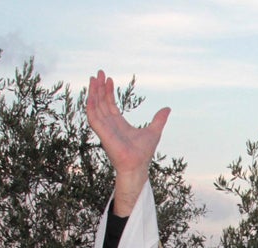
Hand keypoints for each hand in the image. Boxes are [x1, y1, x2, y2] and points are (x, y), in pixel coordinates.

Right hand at [86, 70, 169, 215]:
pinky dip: (91, 106)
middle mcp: (109, 125)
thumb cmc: (143, 153)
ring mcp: (104, 129)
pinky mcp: (102, 134)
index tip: (108, 79)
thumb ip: (159, 120)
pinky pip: (93, 118)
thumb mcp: (154, 131)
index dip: (108, 92)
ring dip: (93, 93)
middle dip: (98, 88)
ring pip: (95, 107)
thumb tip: (167, 109)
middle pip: (101, 103)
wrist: (137, 165)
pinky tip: (90, 95)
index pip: (110, 105)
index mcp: (118, 124)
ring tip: (93, 78)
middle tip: (97, 73)